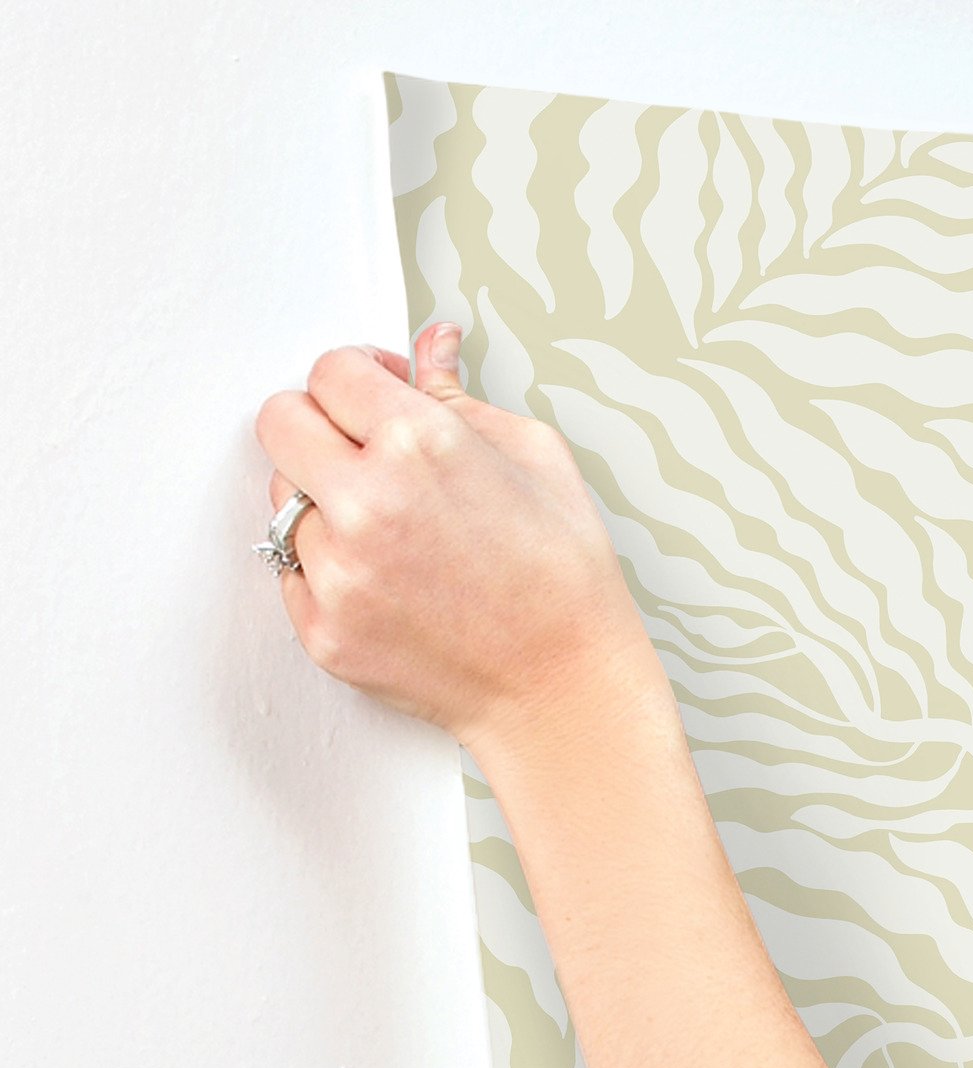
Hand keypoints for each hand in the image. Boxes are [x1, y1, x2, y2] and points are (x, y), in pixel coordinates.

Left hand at [253, 322, 648, 755]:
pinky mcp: (324, 630)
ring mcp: (338, 573)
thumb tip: (430, 348)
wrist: (564, 689)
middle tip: (363, 452)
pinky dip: (330, 570)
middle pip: (280, 422)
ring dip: (325, 505)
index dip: (357, 377)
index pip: (330, 371)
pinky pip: (293, 573)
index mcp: (420, 444)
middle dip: (319, 426)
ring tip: (393, 533)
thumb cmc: (565, 582)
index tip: (375, 395)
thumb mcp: (536, 460)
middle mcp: (366, 503)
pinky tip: (390, 581)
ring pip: (284, 502)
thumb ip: (462, 397)